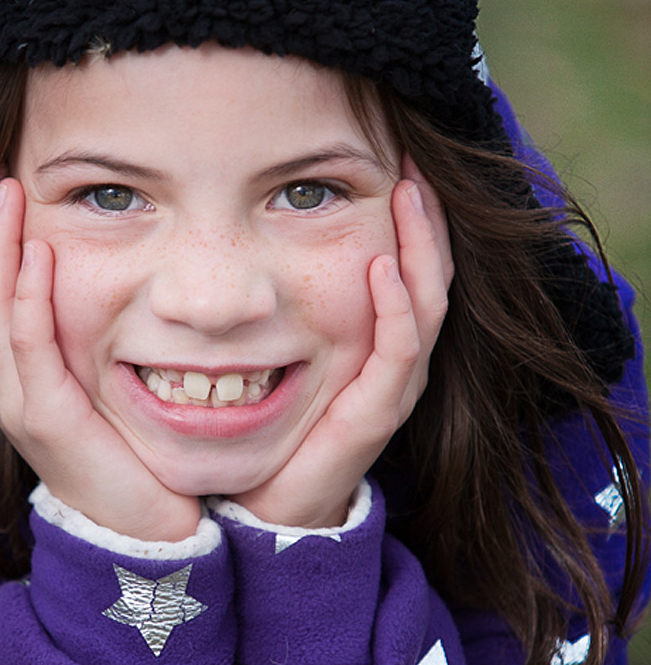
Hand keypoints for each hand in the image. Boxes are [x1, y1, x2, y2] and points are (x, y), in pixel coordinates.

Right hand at [0, 179, 202, 541]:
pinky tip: (39, 251)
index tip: (5, 179)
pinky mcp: (43, 418)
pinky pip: (27, 343)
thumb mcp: (108, 387)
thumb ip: (96, 342)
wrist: (147, 533)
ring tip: (6, 189)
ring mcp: (17, 401)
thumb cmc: (134, 459)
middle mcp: (6, 384)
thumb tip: (117, 285)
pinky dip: (28, 295)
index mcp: (19, 374)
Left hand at [230, 168, 452, 528]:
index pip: (409, 265)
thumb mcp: (270, 351)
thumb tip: (233, 246)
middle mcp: (394, 360)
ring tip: (411, 193)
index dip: (412, 216)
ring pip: (427, 303)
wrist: (267, 506)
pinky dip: (395, 306)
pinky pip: (400, 350)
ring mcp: (390, 385)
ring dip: (422, 246)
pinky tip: (381, 267)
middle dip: (427, 217)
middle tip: (414, 160)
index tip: (396, 158)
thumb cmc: (269, 429)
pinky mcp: (376, 412)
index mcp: (374, 342)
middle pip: (431, 274)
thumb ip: (266, 304)